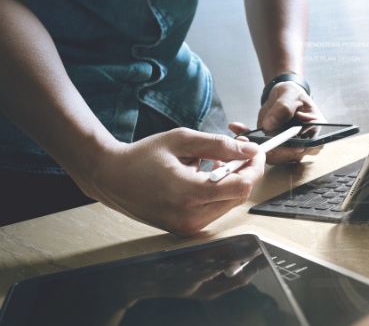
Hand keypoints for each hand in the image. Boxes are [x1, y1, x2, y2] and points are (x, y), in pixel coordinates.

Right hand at [82, 128, 264, 234]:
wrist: (111, 178)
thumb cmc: (142, 156)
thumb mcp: (182, 140)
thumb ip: (219, 145)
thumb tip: (250, 150)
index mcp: (188, 194)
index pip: (241, 186)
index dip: (254, 167)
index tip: (256, 151)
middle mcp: (190, 217)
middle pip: (239, 196)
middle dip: (245, 172)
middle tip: (237, 150)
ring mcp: (187, 227)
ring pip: (229, 204)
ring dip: (231, 182)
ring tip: (214, 161)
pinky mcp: (185, 229)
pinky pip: (215, 210)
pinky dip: (218, 192)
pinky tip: (204, 175)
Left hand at [246, 80, 324, 163]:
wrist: (282, 96)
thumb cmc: (292, 94)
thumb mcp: (290, 95)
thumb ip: (284, 107)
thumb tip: (270, 124)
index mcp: (315, 131)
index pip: (308, 145)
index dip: (292, 147)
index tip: (276, 141)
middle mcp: (304, 144)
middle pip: (289, 155)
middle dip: (270, 148)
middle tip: (253, 139)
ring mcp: (288, 148)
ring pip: (273, 155)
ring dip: (256, 145)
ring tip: (242, 131)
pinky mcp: (274, 148)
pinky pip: (262, 150)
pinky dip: (250, 141)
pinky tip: (239, 130)